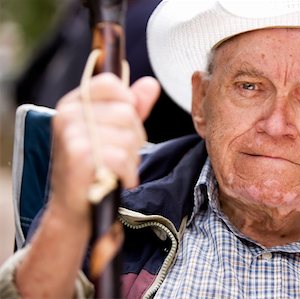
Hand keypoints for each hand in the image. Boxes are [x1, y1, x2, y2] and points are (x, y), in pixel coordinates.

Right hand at [16, 74, 159, 298]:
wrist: (74, 208)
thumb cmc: (95, 167)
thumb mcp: (114, 131)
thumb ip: (133, 107)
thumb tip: (152, 83)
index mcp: (74, 102)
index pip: (111, 83)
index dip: (129, 104)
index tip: (124, 125)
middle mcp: (68, 114)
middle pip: (127, 111)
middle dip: (135, 138)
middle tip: (121, 155)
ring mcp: (72, 134)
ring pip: (128, 135)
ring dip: (131, 158)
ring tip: (117, 168)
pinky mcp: (79, 156)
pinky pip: (122, 157)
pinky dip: (127, 173)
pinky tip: (119, 180)